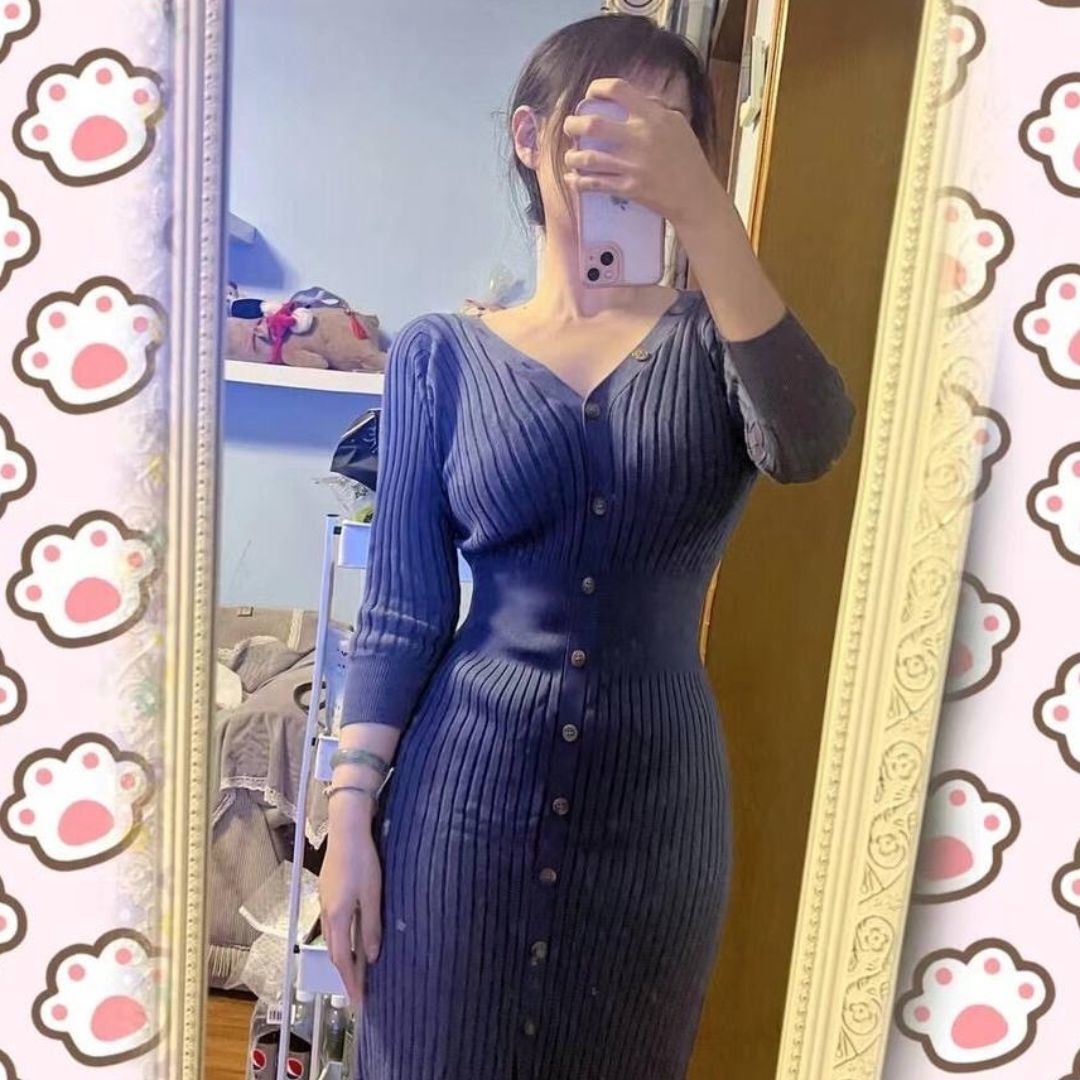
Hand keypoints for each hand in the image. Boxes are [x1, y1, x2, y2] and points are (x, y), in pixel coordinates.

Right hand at [319, 803, 382, 1007]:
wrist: (346, 830)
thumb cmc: (362, 861)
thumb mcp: (372, 895)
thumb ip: (371, 926)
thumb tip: (372, 957)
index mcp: (337, 917)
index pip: (343, 960)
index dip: (351, 982)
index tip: (359, 1002)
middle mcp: (327, 914)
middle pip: (334, 952)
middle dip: (346, 974)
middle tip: (359, 991)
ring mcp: (325, 902)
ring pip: (332, 939)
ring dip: (343, 957)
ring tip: (357, 970)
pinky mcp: (328, 892)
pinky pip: (333, 925)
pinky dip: (341, 939)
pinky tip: (352, 937)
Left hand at [562, 77, 726, 230]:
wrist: (695, 196)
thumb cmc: (688, 159)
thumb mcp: (677, 124)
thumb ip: (655, 109)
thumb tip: (635, 98)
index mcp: (653, 116)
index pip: (619, 90)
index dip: (598, 88)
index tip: (590, 95)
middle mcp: (640, 138)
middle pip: (594, 124)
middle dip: (574, 124)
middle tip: (570, 127)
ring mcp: (633, 165)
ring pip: (589, 158)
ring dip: (573, 157)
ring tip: (571, 157)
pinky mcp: (629, 188)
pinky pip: (595, 184)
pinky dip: (579, 182)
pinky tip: (572, 179)